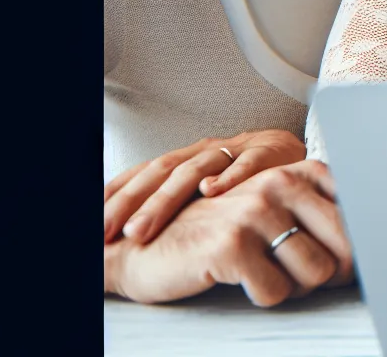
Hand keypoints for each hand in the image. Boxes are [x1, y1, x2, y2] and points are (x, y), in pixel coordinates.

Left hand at [104, 130, 305, 243]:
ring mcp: (235, 150)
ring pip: (193, 171)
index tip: (92, 228)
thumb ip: (177, 205)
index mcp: (185, 160)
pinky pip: (248, 164)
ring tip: (141, 228)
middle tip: (108, 233)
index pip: (143, 175)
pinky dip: (230, 176)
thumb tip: (128, 235)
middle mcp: (204, 152)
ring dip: (164, 200)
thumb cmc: (245, 179)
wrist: (294, 151)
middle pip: (161, 173)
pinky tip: (212, 191)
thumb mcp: (206, 188)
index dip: (115, 197)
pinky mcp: (269, 154)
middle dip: (131, 205)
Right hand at [104, 160, 353, 306]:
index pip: (360, 209)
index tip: (355, 259)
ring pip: (318, 273)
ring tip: (266, 271)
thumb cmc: (219, 234)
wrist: (144, 247)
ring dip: (295, 285)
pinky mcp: (232, 246)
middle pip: (348, 246)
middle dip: (334, 272)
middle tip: (306, 275)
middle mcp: (280, 183)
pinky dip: (263, 295)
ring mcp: (255, 212)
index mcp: (297, 171)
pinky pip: (277, 293)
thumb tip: (371, 250)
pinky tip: (240, 279)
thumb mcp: (271, 211)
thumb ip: (318, 217)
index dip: (361, 244)